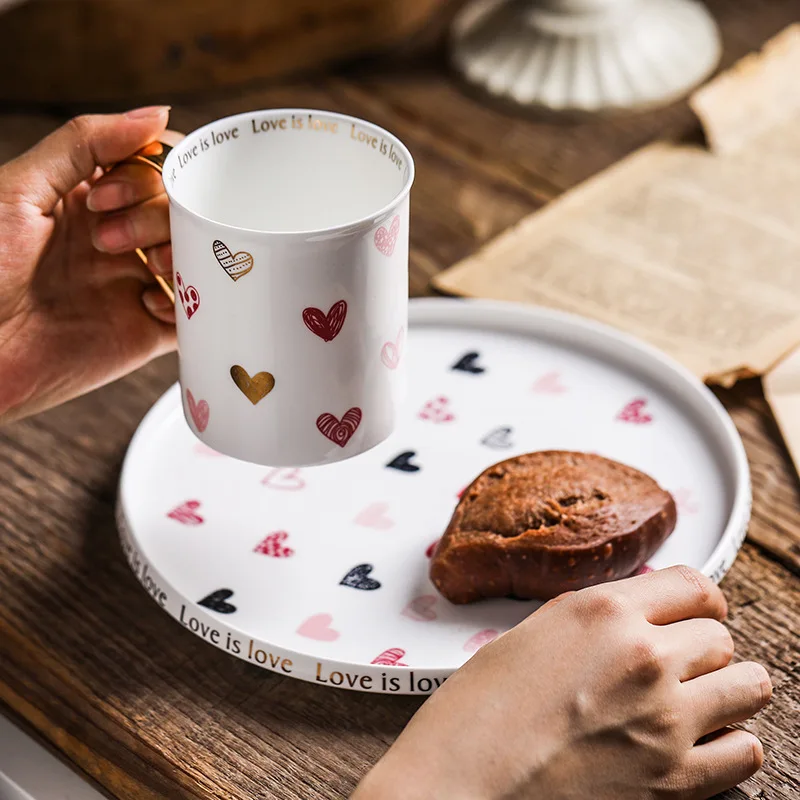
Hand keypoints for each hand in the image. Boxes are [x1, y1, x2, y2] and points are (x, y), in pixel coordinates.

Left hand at [0, 107, 182, 422]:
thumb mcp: (20, 188)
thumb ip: (86, 143)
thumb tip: (156, 114)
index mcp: (87, 202)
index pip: (149, 170)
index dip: (144, 175)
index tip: (106, 196)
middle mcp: (117, 242)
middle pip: (178, 212)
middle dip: (156, 218)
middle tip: (109, 241)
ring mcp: (133, 287)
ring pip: (195, 258)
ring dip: (184, 256)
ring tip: (152, 270)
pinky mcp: (146, 333)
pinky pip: (194, 316)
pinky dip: (191, 306)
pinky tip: (153, 305)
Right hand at [356, 566, 771, 799]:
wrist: (466, 776)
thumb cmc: (482, 707)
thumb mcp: (534, 632)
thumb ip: (597, 620)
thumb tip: (638, 619)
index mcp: (603, 611)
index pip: (694, 586)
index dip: (698, 601)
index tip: (694, 614)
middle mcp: (643, 656)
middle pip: (720, 636)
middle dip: (701, 648)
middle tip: (678, 664)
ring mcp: (665, 718)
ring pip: (748, 685)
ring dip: (726, 689)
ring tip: (699, 699)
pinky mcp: (676, 778)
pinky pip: (746, 751)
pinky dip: (731, 743)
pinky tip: (701, 741)